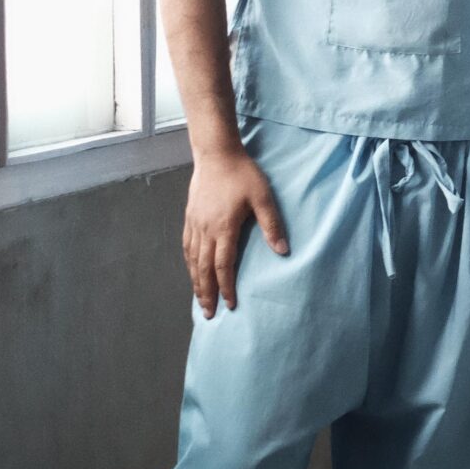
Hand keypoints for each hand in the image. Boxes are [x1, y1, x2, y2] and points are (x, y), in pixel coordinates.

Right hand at [181, 145, 288, 316]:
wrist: (216, 155)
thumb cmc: (243, 175)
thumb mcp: (263, 198)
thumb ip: (272, 225)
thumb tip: (283, 251)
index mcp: (223, 228)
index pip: (223, 266)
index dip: (226, 287)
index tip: (230, 305)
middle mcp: (205, 230)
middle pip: (203, 269)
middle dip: (206, 293)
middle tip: (209, 314)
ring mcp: (194, 224)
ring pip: (192, 260)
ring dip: (195, 282)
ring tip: (199, 300)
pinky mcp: (189, 217)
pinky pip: (186, 247)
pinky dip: (188, 263)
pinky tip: (191, 270)